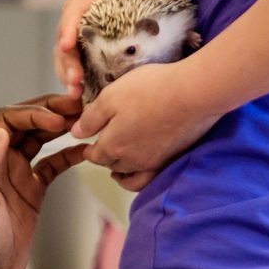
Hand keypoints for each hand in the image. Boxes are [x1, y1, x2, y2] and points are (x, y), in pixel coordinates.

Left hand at [0, 94, 89, 268]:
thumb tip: (0, 133)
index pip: (8, 118)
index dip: (33, 112)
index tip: (58, 118)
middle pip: (26, 122)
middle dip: (51, 110)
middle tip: (79, 105)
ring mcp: (17, 174)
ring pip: (41, 139)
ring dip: (62, 127)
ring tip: (86, 120)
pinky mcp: (32, 191)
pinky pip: (54, 164)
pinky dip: (70, 154)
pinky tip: (87, 150)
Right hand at [54, 0, 155, 93]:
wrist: (165, 17)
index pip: (75, 7)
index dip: (67, 26)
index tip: (67, 44)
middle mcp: (82, 10)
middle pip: (65, 34)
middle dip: (66, 59)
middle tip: (75, 80)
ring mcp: (81, 31)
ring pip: (65, 53)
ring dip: (67, 73)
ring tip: (76, 93)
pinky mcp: (86, 49)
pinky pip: (74, 64)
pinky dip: (74, 80)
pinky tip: (79, 96)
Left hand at [71, 59, 218, 187]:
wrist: (193, 94)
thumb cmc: (150, 90)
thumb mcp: (111, 97)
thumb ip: (91, 118)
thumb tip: (75, 133)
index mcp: (113, 145)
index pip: (94, 154)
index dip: (88, 148)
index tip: (86, 143)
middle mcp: (131, 160)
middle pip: (111, 163)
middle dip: (103, 156)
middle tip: (102, 147)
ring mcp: (153, 163)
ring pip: (129, 173)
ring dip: (120, 168)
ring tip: (117, 161)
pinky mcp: (171, 159)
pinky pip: (149, 179)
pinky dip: (140, 178)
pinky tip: (140, 169)